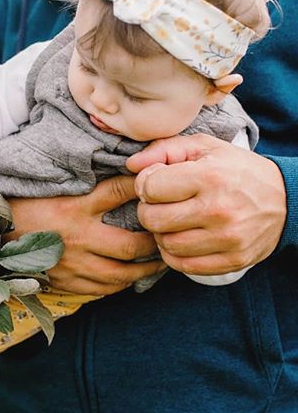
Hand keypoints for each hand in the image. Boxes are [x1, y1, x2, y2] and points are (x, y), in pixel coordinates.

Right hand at [8, 175, 163, 295]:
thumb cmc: (23, 207)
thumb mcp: (52, 188)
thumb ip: (85, 185)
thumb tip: (119, 174)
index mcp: (74, 207)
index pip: (117, 191)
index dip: (139, 187)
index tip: (156, 186)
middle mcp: (78, 237)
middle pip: (131, 245)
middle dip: (154, 243)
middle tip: (168, 238)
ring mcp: (73, 264)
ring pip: (122, 273)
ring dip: (145, 270)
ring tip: (158, 263)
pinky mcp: (66, 282)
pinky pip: (103, 290)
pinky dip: (121, 284)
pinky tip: (128, 277)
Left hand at [126, 133, 285, 275]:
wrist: (286, 199)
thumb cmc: (236, 169)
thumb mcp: (204, 146)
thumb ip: (164, 149)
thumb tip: (130, 164)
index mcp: (209, 177)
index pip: (150, 187)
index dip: (145, 183)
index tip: (155, 182)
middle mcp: (218, 210)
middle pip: (152, 219)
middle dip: (148, 209)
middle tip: (159, 203)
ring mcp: (226, 239)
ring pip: (165, 244)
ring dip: (160, 233)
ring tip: (171, 220)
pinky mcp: (232, 260)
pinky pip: (183, 266)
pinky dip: (174, 254)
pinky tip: (180, 237)